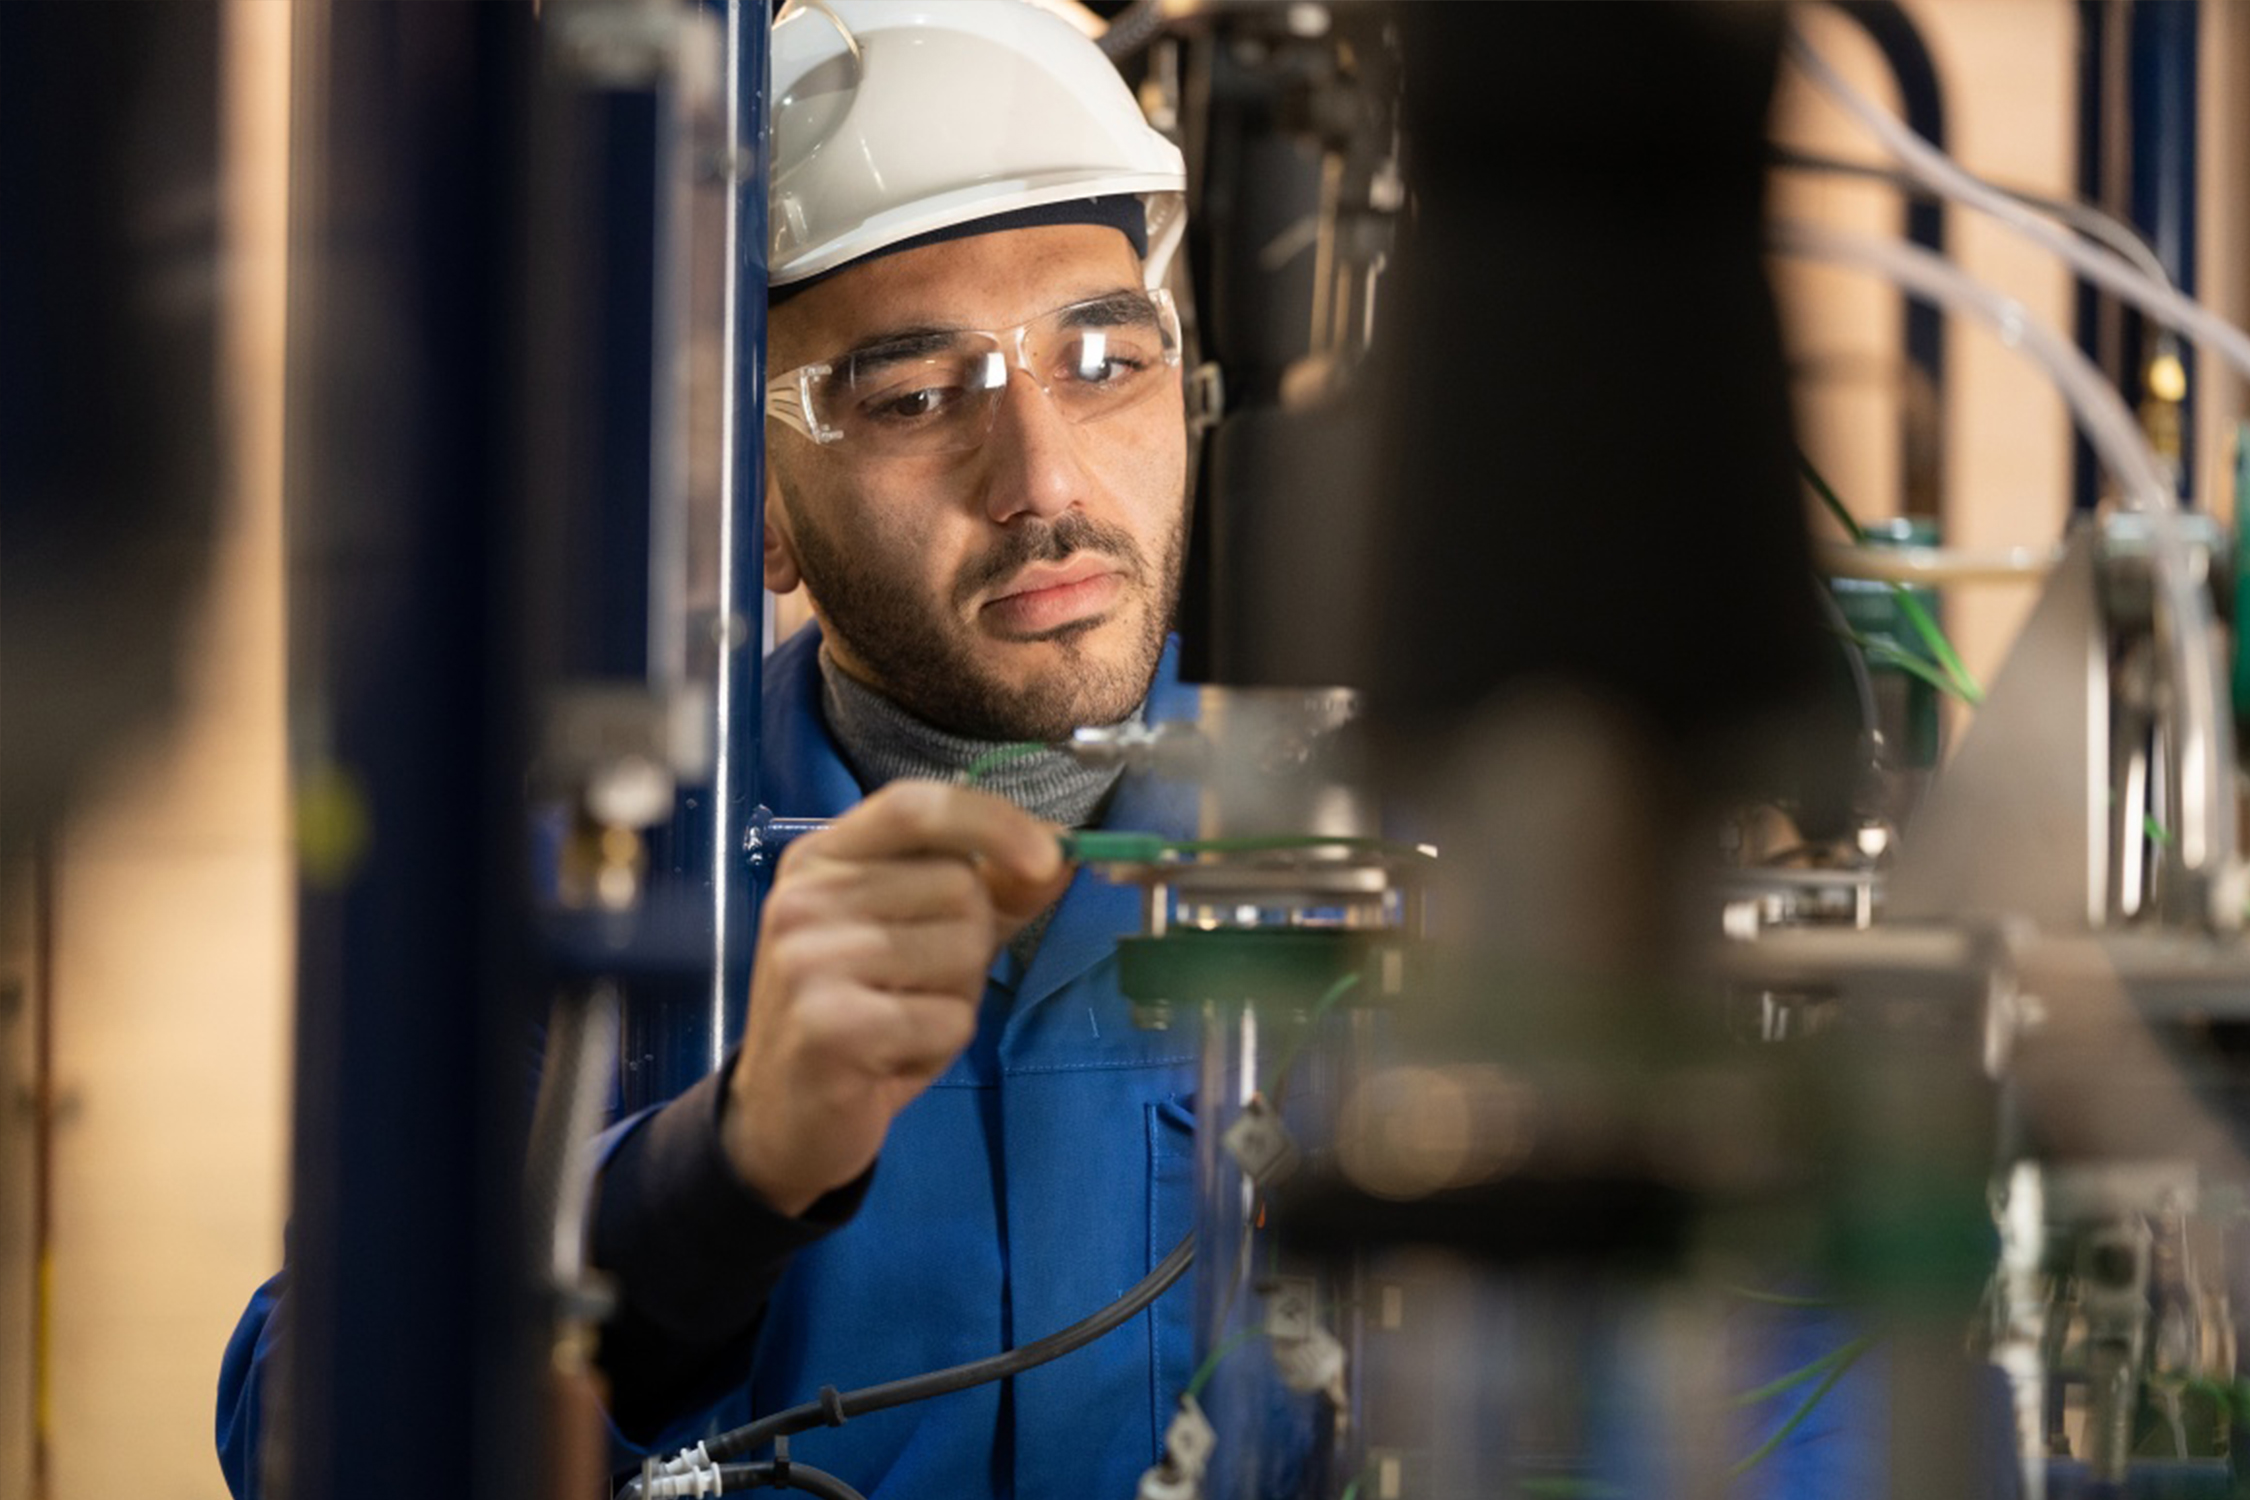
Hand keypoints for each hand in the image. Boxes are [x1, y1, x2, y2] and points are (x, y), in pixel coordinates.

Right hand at [723, 781, 1070, 1215]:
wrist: (786, 1117)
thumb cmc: (861, 1015)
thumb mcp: (919, 937)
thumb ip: (988, 889)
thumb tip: (1062, 852)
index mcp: (822, 857)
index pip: (917, 806)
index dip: (993, 821)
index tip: (1051, 858)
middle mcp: (805, 896)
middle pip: (958, 886)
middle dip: (969, 944)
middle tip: (915, 988)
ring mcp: (809, 958)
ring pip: (962, 950)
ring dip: (956, 999)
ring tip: (901, 1022)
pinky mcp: (828, 1024)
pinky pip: (948, 1017)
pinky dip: (940, 1045)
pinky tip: (892, 1058)